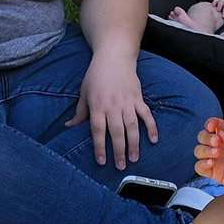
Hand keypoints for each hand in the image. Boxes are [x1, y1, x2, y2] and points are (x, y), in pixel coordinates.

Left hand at [66, 52, 157, 169]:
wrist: (114, 57)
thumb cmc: (96, 75)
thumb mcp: (84, 92)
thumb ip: (79, 112)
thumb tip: (68, 127)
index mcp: (97, 106)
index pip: (98, 130)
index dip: (99, 147)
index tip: (102, 161)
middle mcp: (113, 106)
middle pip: (116, 132)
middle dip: (118, 151)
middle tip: (121, 166)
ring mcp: (127, 103)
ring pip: (132, 127)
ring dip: (134, 144)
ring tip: (134, 158)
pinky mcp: (138, 98)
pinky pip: (146, 115)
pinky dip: (151, 127)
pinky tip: (154, 140)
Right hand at [194, 117, 223, 198]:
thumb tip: (220, 133)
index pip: (213, 124)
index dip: (210, 123)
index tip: (212, 126)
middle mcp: (220, 145)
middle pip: (202, 136)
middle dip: (206, 137)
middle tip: (216, 142)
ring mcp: (216, 158)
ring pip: (199, 150)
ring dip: (204, 150)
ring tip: (216, 153)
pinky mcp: (214, 172)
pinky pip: (199, 167)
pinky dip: (201, 164)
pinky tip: (211, 163)